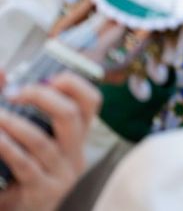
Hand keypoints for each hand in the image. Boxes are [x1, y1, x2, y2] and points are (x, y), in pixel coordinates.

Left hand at [0, 72, 101, 210]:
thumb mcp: (28, 138)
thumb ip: (18, 107)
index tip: (48, 77)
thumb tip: (1, 73)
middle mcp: (74, 153)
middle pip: (71, 116)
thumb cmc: (21, 170)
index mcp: (77, 137)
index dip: (74, 84)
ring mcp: (61, 174)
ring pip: (43, 141)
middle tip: (14, 92)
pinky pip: (24, 164)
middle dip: (41, 97)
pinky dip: (6, 147)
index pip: (91, 102)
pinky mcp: (42, 191)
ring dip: (15, 124)